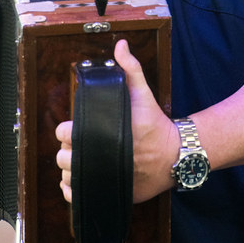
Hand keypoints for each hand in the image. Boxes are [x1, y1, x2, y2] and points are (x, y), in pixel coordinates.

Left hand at [55, 39, 177, 205]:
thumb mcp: (144, 94)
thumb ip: (130, 69)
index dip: (66, 131)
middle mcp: (104, 157)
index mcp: (106, 132)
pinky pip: (79, 197)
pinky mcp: (113, 193)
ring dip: (70, 170)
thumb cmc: (156, 124)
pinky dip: (72, 191)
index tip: (73, 129)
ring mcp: (108, 178)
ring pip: (70, 177)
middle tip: (78, 145)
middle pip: (64, 157)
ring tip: (79, 162)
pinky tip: (77, 181)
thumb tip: (121, 45)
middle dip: (68, 151)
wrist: (178, 155)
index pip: (67, 133)